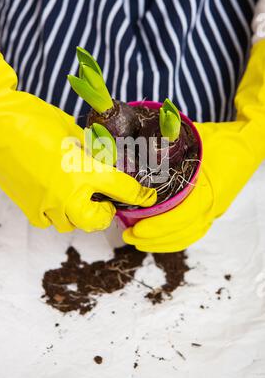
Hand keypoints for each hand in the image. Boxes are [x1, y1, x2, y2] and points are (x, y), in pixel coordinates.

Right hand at [0, 21, 155, 232]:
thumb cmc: (32, 119)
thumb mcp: (71, 131)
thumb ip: (91, 150)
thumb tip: (102, 160)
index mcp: (83, 169)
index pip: (122, 187)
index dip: (140, 194)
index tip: (147, 197)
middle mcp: (66, 193)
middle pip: (97, 220)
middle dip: (105, 212)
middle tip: (105, 199)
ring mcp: (45, 204)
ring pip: (71, 223)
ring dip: (81, 213)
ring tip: (78, 194)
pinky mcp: (27, 206)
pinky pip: (48, 221)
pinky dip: (56, 213)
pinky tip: (55, 195)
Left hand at [124, 40, 264, 251]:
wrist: (250, 143)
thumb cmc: (224, 139)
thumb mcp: (195, 136)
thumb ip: (168, 138)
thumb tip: (137, 135)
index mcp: (208, 189)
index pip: (180, 218)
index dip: (157, 227)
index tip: (135, 229)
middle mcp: (213, 205)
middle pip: (181, 233)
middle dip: (153, 239)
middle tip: (127, 235)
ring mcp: (215, 210)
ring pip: (188, 236)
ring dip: (162, 243)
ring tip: (138, 240)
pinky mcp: (214, 210)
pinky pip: (194, 231)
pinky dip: (176, 239)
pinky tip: (159, 238)